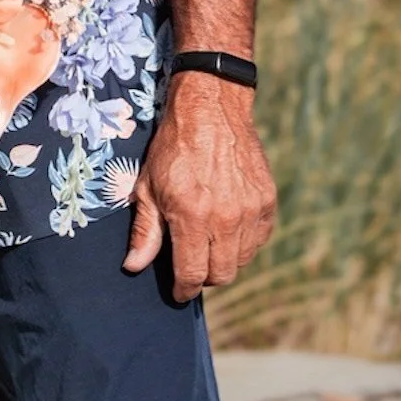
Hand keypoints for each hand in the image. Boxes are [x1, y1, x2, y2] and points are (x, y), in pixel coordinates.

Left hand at [125, 72, 275, 302]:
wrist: (211, 108)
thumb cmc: (173, 147)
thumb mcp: (148, 186)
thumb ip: (145, 230)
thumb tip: (134, 266)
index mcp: (192, 215)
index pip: (192, 273)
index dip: (182, 290)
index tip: (178, 292)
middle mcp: (225, 217)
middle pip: (221, 274)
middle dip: (203, 276)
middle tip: (191, 263)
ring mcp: (250, 209)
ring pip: (241, 260)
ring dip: (224, 260)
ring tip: (207, 243)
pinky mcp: (267, 200)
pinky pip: (258, 240)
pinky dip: (243, 243)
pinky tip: (227, 229)